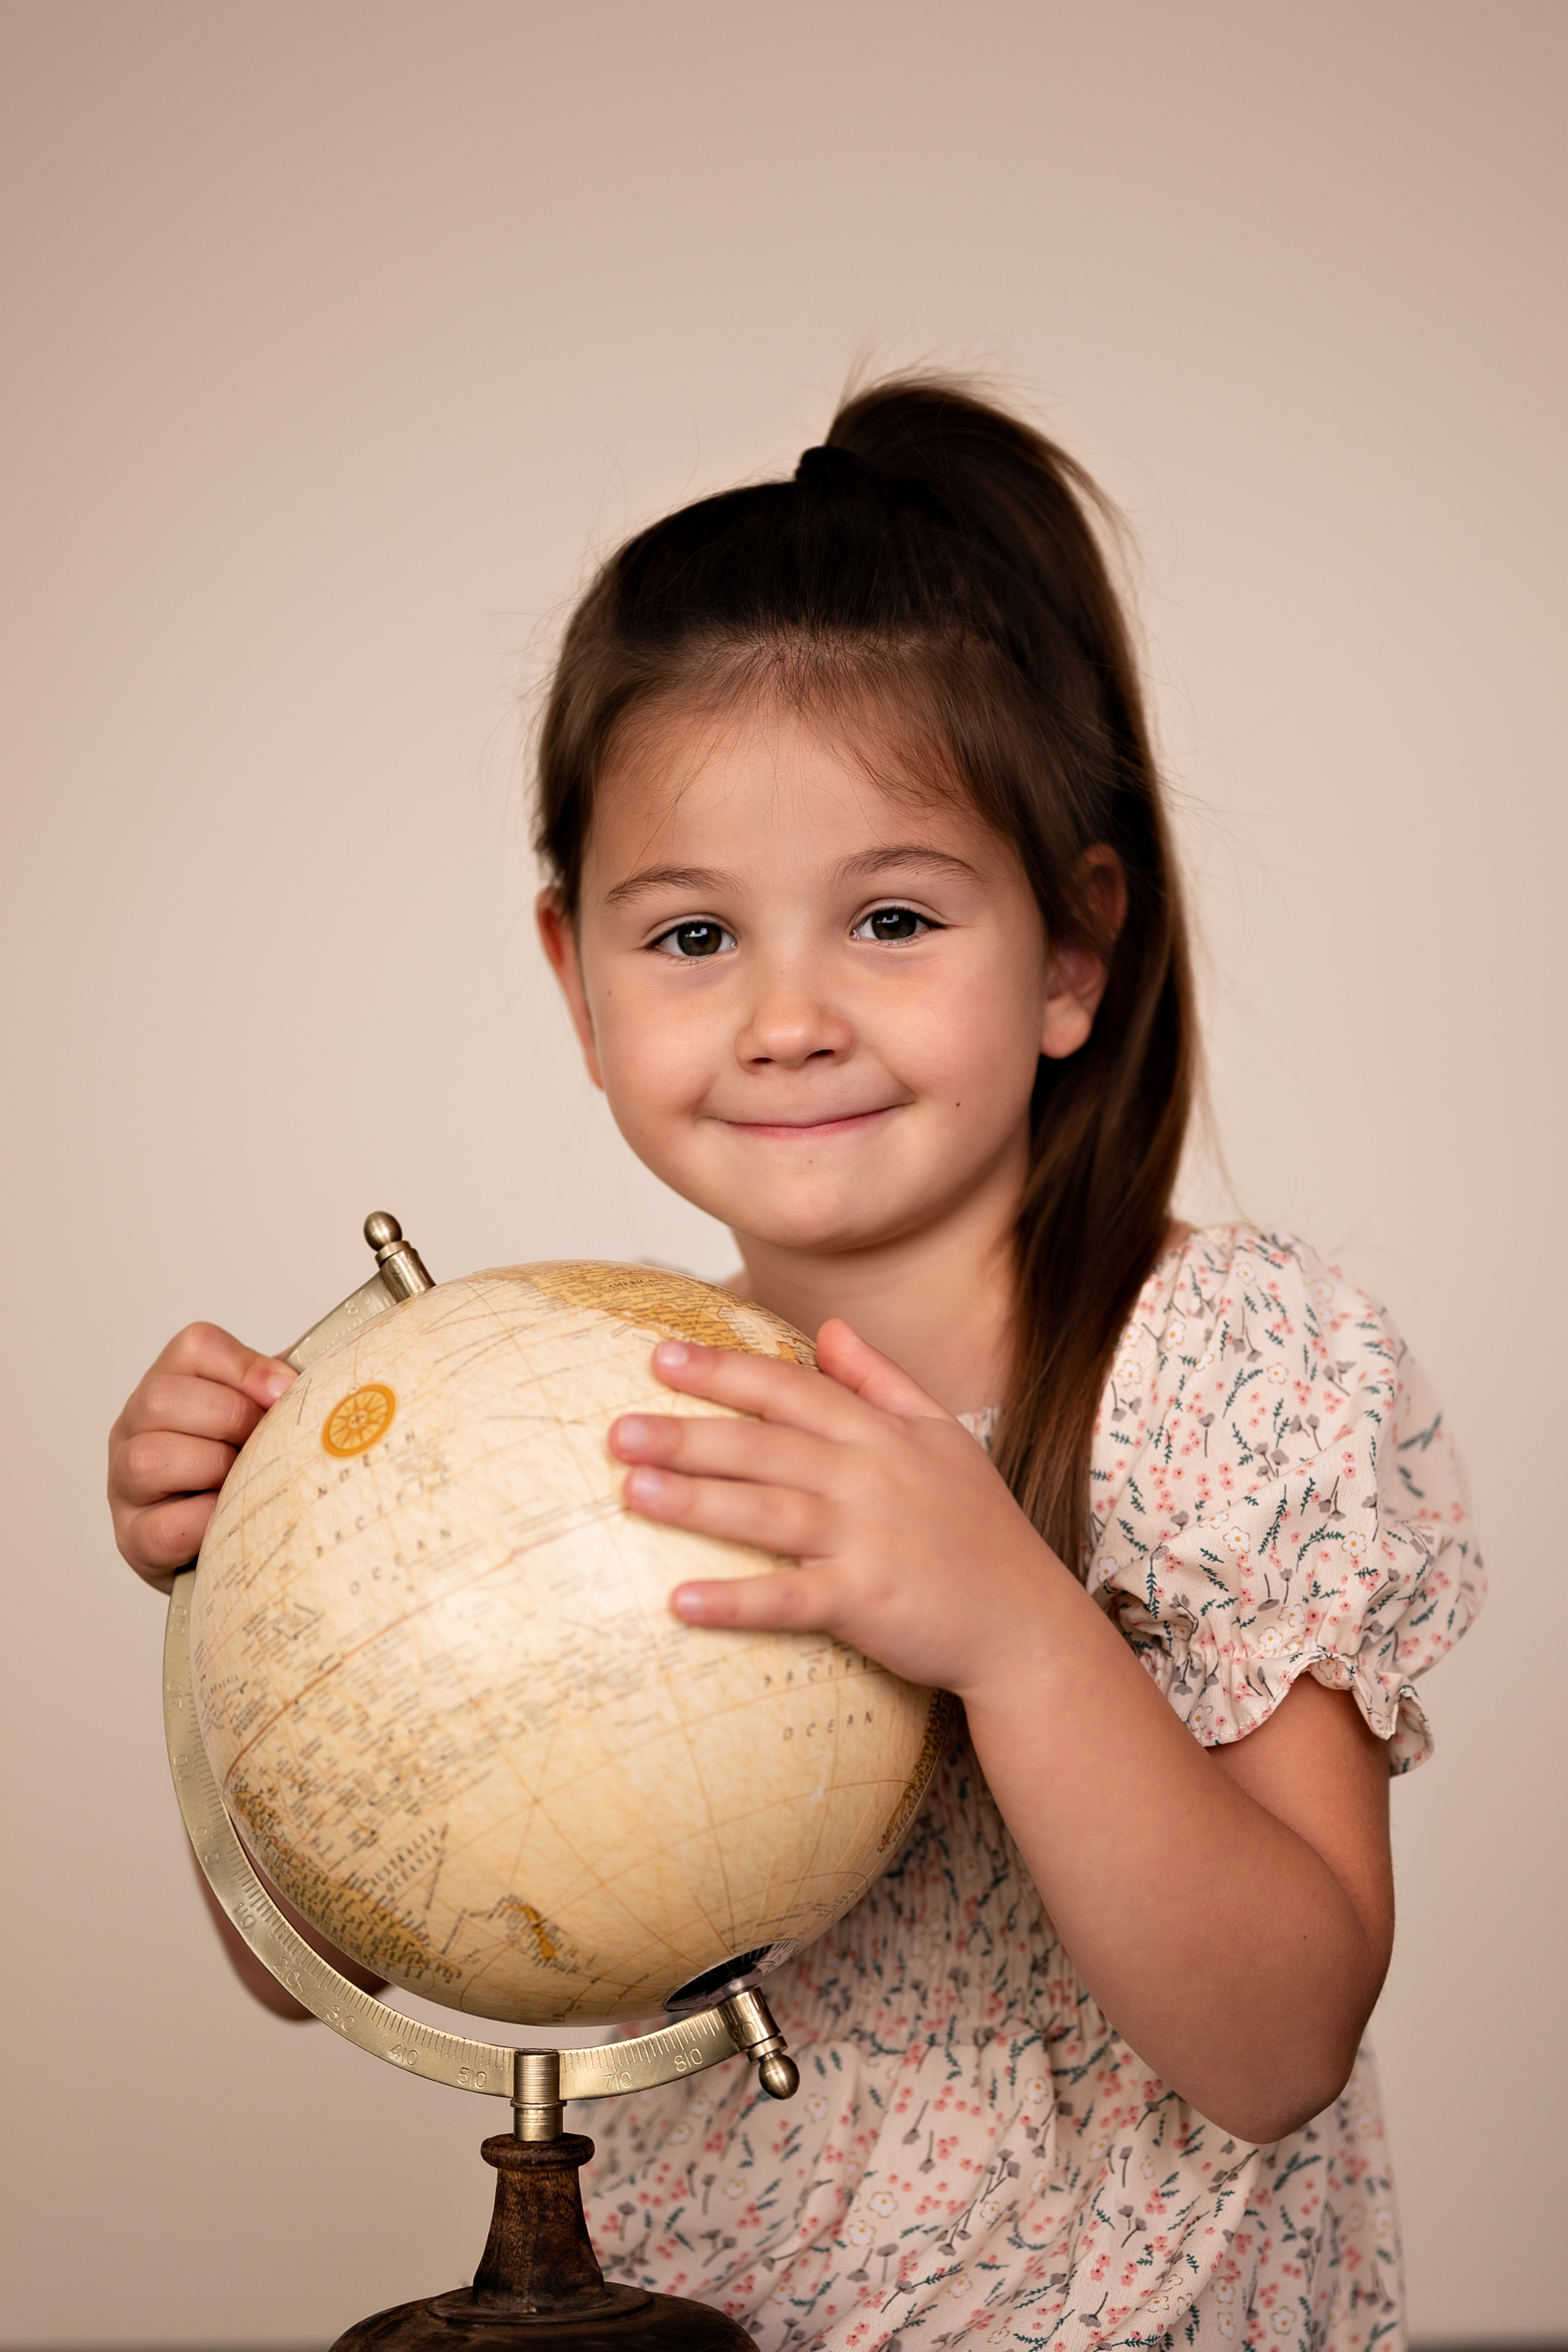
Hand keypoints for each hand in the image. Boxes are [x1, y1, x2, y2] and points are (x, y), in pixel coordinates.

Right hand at [108, 1323, 293, 1590]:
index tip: (285, 1393)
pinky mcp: (134, 1538)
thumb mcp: (261, 1417)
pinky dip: (208, 1521)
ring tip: (246, 1481)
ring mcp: (125, 1482)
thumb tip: (322, 1372)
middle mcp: (134, 1426)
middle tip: (264, 1443)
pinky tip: (230, 1519)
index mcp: (169, 1382)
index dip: (246, 1367)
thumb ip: (280, 1390)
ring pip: (150, 1458)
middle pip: (162, 1397)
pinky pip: (167, 1526)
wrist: (226, 1542)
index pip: (195, 1346)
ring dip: (214, 1468)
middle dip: (231, 1419)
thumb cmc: (247, 1467)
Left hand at [608, 1318, 1061, 1697]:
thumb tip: (830, 1328)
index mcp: (880, 1435)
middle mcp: (869, 1478)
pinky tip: (680, 1600)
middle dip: (688, 1434)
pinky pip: (790, 1600)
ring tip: (630, 1491)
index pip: (791, 1390)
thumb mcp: (941, 1436)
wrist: (1025, 1623)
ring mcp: (868, 1540)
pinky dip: (736, 1601)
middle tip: (617, 1430)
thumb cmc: (978, 1531)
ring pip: (768, 1512)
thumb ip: (881, 1380)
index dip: (725, 1372)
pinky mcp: (867, 1602)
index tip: (660, 1357)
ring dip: (696, 1502)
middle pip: (765, 1446)